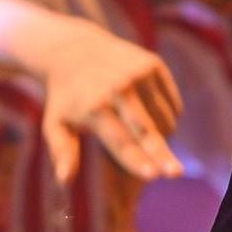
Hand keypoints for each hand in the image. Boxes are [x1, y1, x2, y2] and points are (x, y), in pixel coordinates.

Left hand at [33, 26, 182, 186]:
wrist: (77, 49)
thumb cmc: (66, 97)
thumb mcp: (55, 124)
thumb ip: (62, 152)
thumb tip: (65, 181)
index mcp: (94, 108)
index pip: (120, 142)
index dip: (136, 161)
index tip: (152, 176)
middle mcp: (119, 89)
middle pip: (146, 131)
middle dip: (162, 154)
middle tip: (176, 173)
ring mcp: (139, 74)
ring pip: (163, 118)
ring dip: (162, 137)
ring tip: (149, 139)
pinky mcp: (153, 64)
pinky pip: (171, 101)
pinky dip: (168, 116)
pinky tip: (154, 117)